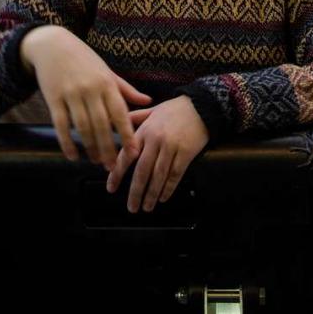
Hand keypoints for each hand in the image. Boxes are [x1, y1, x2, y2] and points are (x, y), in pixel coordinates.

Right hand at [19, 25, 150, 166]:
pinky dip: (66, 142)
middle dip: (108, 148)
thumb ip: (126, 89)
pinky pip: (61, 125)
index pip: (119, 113)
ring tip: (95, 161)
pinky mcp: (53, 98)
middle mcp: (90, 89)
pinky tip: (73, 156)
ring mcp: (71, 94)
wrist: (52, 45)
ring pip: (82, 127)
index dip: (127, 133)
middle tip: (112, 166)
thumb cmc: (83, 59)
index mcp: (106, 83)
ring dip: (89, 147)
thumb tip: (148, 102)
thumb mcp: (106, 71)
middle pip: (101, 124)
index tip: (133, 152)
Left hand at [106, 95, 208, 212]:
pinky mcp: (186, 153)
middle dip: (135, 192)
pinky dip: (168, 188)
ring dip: (151, 194)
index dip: (117, 174)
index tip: (111, 188)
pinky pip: (175, 174)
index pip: (127, 156)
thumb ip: (135, 119)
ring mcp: (171, 147)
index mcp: (145, 130)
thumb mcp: (152, 110)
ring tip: (146, 207)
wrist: (201, 106)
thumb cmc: (175, 109)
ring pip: (158, 176)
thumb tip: (117, 126)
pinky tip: (163, 198)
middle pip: (142, 171)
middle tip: (131, 207)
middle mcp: (156, 140)